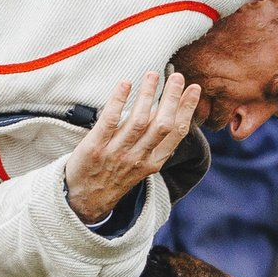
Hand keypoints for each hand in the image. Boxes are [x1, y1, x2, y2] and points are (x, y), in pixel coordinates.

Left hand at [64, 71, 199, 223]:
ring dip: (148, 95)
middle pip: (161, 125)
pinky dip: (118, 101)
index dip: (187, 110)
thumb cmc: (113, 178)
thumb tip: (168, 113)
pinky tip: (126, 84)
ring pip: (138, 121)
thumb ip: (154, 144)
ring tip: (153, 75)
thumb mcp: (141, 167)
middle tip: (177, 76)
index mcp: (153, 162)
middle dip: (172, 99)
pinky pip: (109, 121)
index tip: (194, 89)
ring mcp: (117, 153)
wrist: (83, 201)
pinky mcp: (95, 148)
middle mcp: (138, 158)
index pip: (176, 133)